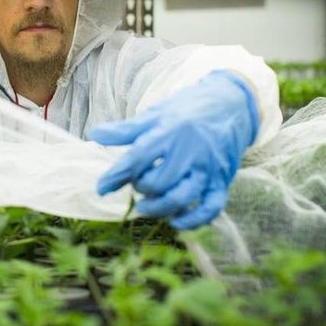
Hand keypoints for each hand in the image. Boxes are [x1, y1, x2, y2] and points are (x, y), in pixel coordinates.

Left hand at [87, 70, 258, 229]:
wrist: (230, 104)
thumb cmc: (186, 111)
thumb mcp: (155, 115)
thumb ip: (125, 130)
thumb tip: (94, 135)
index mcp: (169, 132)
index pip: (138, 158)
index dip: (116, 175)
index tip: (101, 188)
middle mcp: (189, 152)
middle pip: (158, 182)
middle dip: (141, 188)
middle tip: (135, 184)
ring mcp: (207, 168)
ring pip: (182, 197)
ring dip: (159, 208)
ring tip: (145, 206)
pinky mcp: (222, 180)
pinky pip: (211, 207)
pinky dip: (193, 220)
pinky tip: (175, 221)